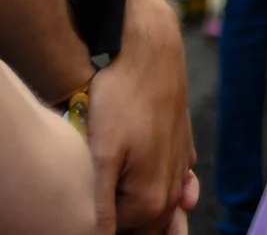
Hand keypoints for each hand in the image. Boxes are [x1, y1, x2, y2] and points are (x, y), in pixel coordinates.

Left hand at [86, 0, 195, 234]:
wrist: (149, 48)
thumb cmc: (119, 100)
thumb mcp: (101, 158)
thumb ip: (100, 210)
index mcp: (150, 201)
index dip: (101, 229)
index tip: (83, 218)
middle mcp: (172, 190)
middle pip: (149, 229)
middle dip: (131, 225)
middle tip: (108, 208)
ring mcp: (181, 166)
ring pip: (166, 208)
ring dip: (153, 216)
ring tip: (136, 213)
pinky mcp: (183, 143)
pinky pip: (180, 181)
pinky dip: (171, 191)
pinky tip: (164, 189)